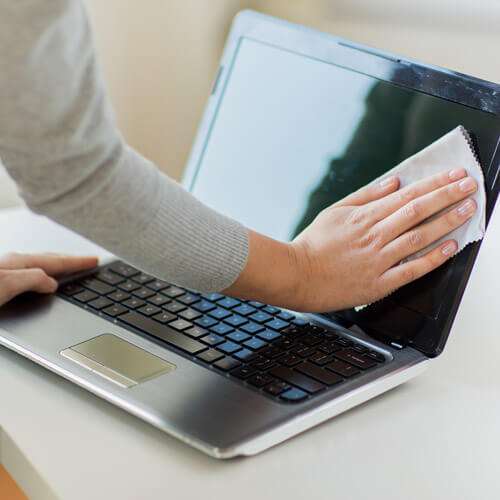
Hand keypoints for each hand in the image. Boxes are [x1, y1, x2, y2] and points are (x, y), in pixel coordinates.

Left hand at [0, 252, 97, 306]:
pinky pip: (29, 277)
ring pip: (38, 268)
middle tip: (86, 262)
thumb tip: (52, 284)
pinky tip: (39, 283)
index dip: (78, 262)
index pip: (57, 262)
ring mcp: (5, 273)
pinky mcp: (0, 285)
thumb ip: (34, 280)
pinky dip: (43, 277)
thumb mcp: (7, 284)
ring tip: (68, 269)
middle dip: (70, 261)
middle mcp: (12, 266)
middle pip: (49, 261)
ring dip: (56, 268)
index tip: (94, 261)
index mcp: (19, 263)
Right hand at [224, 168, 477, 311]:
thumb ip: (365, 195)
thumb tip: (393, 182)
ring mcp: (378, 259)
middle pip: (418, 212)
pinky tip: (450, 248)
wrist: (296, 275)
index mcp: (364, 217)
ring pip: (419, 237)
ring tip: (467, 210)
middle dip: (448, 196)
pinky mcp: (378, 283)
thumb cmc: (312, 244)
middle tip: (469, 185)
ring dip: (447, 221)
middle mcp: (375, 235)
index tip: (454, 175)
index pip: (407, 196)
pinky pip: (411, 269)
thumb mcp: (335, 211)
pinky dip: (433, 258)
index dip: (435, 184)